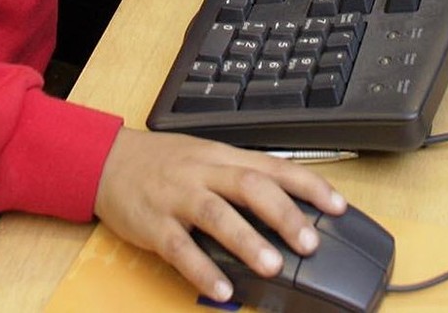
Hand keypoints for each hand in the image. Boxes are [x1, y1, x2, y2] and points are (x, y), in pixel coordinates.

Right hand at [95, 128, 345, 304]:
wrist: (107, 160)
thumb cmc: (164, 164)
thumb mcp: (207, 159)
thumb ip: (244, 179)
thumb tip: (292, 206)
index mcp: (223, 158)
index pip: (275, 167)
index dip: (310, 186)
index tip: (339, 207)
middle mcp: (204, 173)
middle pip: (250, 186)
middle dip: (284, 214)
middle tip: (310, 242)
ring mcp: (178, 197)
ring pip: (217, 214)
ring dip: (248, 240)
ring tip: (273, 265)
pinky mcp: (154, 224)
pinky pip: (179, 247)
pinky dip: (202, 268)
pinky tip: (221, 289)